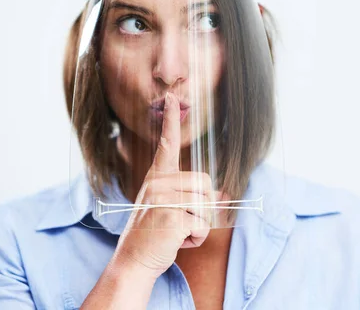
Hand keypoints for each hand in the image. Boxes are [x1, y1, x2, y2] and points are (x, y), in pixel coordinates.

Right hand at [112, 92, 215, 278]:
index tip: (173, 98)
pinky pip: (201, 224)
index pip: (166, 144)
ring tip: (178, 233)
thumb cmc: (155, 234)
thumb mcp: (170, 210)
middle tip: (183, 223)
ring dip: (200, 226)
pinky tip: (177, 241)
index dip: (171, 121)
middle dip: (204, 208)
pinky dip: (196, 239)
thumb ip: (192, 198)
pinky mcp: (170, 216)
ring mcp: (162, 198)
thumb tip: (225, 193)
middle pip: (205, 184)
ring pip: (206, 205)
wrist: (134, 260)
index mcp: (157, 177)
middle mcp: (158, 183)